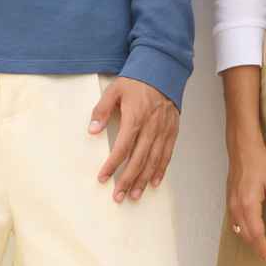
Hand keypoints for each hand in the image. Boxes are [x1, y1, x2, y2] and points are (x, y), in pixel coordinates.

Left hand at [88, 76, 178, 202]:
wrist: (163, 69)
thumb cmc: (137, 80)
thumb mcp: (114, 90)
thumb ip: (101, 110)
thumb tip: (92, 130)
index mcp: (135, 117)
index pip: (122, 147)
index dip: (112, 165)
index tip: (102, 178)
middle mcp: (151, 127)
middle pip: (139, 159)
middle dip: (127, 180)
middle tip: (118, 196)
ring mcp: (163, 130)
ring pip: (154, 161)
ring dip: (143, 180)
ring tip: (134, 195)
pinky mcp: (172, 130)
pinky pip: (167, 154)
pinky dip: (161, 170)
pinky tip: (154, 182)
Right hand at [226, 135, 265, 265]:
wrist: (243, 147)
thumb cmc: (260, 162)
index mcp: (249, 205)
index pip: (257, 236)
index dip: (265, 252)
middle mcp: (237, 207)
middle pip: (247, 237)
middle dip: (259, 250)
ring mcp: (231, 204)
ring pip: (240, 231)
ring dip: (251, 242)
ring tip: (264, 247)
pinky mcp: (229, 199)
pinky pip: (235, 223)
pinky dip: (244, 232)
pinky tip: (252, 231)